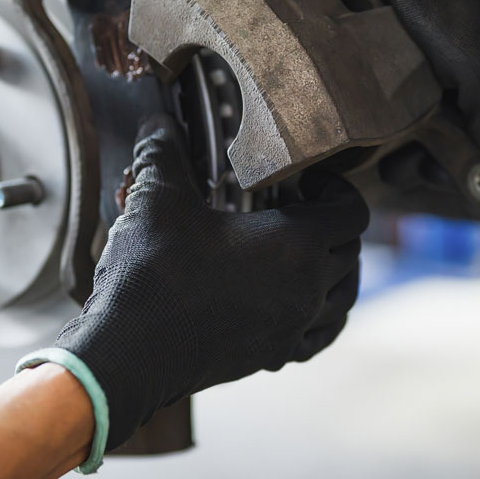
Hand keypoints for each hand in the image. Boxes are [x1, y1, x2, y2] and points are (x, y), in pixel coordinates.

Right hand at [54, 114, 368, 449]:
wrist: (127, 351)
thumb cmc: (150, 275)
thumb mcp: (157, 199)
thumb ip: (164, 151)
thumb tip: (159, 122)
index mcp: (295, 244)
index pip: (352, 211)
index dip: (336, 188)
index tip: (304, 181)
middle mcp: (307, 289)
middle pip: (351, 251)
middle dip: (332, 224)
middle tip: (295, 208)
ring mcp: (293, 328)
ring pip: (343, 297)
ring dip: (335, 271)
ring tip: (308, 253)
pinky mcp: (272, 356)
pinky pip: (319, 336)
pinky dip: (321, 315)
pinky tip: (299, 304)